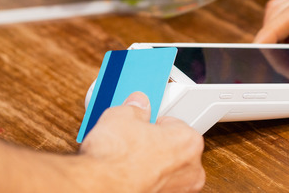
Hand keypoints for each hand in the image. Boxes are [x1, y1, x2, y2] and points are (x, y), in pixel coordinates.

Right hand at [79, 92, 204, 192]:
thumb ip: (136, 108)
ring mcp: (177, 190)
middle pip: (173, 149)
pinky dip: (145, 180)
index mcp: (189, 143)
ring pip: (165, 170)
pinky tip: (127, 174)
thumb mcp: (122, 116)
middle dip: (154, 144)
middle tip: (133, 140)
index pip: (174, 124)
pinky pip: (155, 185)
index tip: (144, 124)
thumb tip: (137, 105)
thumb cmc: (115, 158)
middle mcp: (190, 170)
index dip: (154, 123)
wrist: (98, 185)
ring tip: (127, 157)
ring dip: (150, 164)